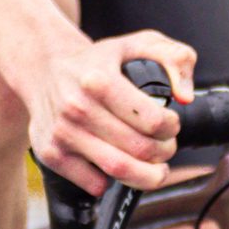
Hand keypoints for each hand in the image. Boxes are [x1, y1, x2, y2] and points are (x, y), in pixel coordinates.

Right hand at [16, 27, 197, 195]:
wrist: (43, 68)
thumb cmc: (94, 61)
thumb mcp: (137, 44)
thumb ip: (174, 58)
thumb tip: (184, 95)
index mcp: (99, 79)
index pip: (151, 120)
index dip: (171, 127)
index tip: (171, 125)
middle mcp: (77, 106)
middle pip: (139, 148)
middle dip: (164, 152)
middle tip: (165, 146)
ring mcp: (62, 133)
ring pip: (118, 170)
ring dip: (147, 176)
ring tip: (155, 169)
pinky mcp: (51, 153)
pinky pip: (93, 184)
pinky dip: (113, 183)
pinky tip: (117, 166)